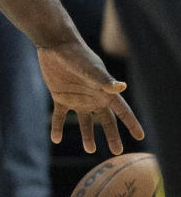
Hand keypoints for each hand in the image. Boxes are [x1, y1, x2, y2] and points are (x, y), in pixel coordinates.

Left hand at [39, 37, 142, 153]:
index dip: (131, 123)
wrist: (56, 45)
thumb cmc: (77, 55)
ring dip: (87, 136)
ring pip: (84, 122)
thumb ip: (104, 80)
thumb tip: (121, 87)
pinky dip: (57, 128)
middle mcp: (92, 97)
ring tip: (89, 150)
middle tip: (116, 151)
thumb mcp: (91, 69)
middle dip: (112, 135)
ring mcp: (76, 98)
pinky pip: (59, 117)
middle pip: (105, 120)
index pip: (122, 111)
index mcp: (104, 92)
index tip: (140, 136)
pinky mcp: (60, 97)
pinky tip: (55, 139)